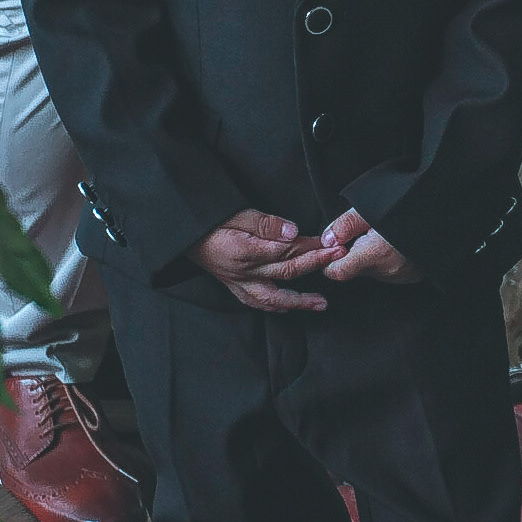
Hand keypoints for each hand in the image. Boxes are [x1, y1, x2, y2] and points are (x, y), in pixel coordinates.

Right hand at [189, 210, 337, 312]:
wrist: (182, 236)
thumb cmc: (208, 221)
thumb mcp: (235, 213)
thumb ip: (265, 224)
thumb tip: (292, 232)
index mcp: (246, 252)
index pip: (287, 251)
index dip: (311, 246)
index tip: (331, 242)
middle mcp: (244, 273)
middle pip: (287, 272)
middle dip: (316, 265)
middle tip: (339, 259)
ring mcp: (239, 283)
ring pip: (275, 298)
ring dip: (300, 301)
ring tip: (321, 303)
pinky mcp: (234, 287)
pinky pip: (259, 303)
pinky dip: (276, 307)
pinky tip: (288, 307)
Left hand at [321, 208, 421, 284]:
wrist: (443, 213)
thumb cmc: (409, 204)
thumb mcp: (372, 206)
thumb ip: (346, 224)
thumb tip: (326, 240)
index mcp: (376, 254)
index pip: (337, 272)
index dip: (329, 260)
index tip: (335, 245)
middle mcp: (388, 271)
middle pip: (354, 270)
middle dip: (352, 253)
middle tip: (363, 232)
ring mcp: (402, 276)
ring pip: (372, 270)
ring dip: (370, 256)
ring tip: (382, 234)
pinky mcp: (412, 276)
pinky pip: (389, 271)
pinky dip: (386, 259)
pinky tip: (394, 243)